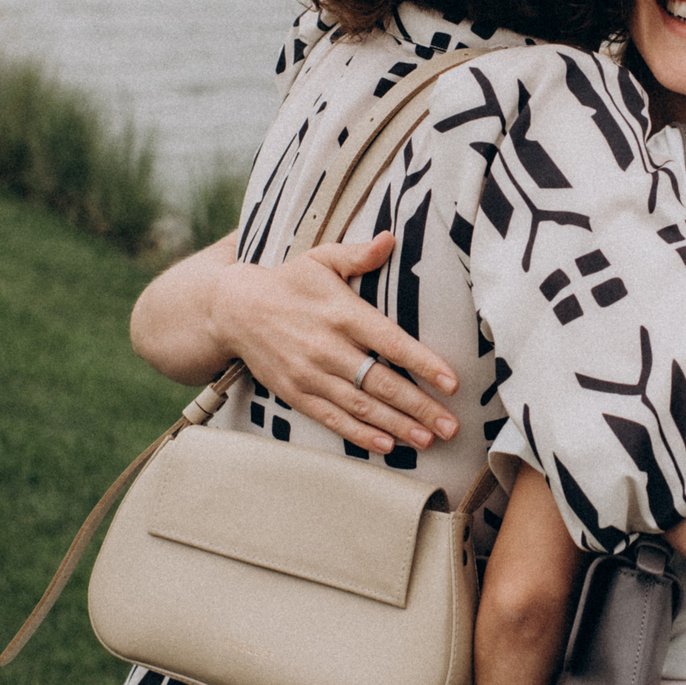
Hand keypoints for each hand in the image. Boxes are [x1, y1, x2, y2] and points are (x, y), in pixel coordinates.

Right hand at [207, 235, 462, 453]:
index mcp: (342, 314)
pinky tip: (387, 446)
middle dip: (421, 407)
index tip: (452, 383)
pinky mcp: (295, 394)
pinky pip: (333, 419)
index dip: (424, 364)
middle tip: (451, 427)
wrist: (233, 310)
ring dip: (397, 426)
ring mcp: (310, 375)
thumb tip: (390, 238)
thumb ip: (358, 255)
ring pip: (361, 407)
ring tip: (429, 440)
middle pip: (382, 384)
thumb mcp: (322, 260)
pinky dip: (360, 435)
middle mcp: (328, 348)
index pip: (391, 343)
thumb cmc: (288, 282)